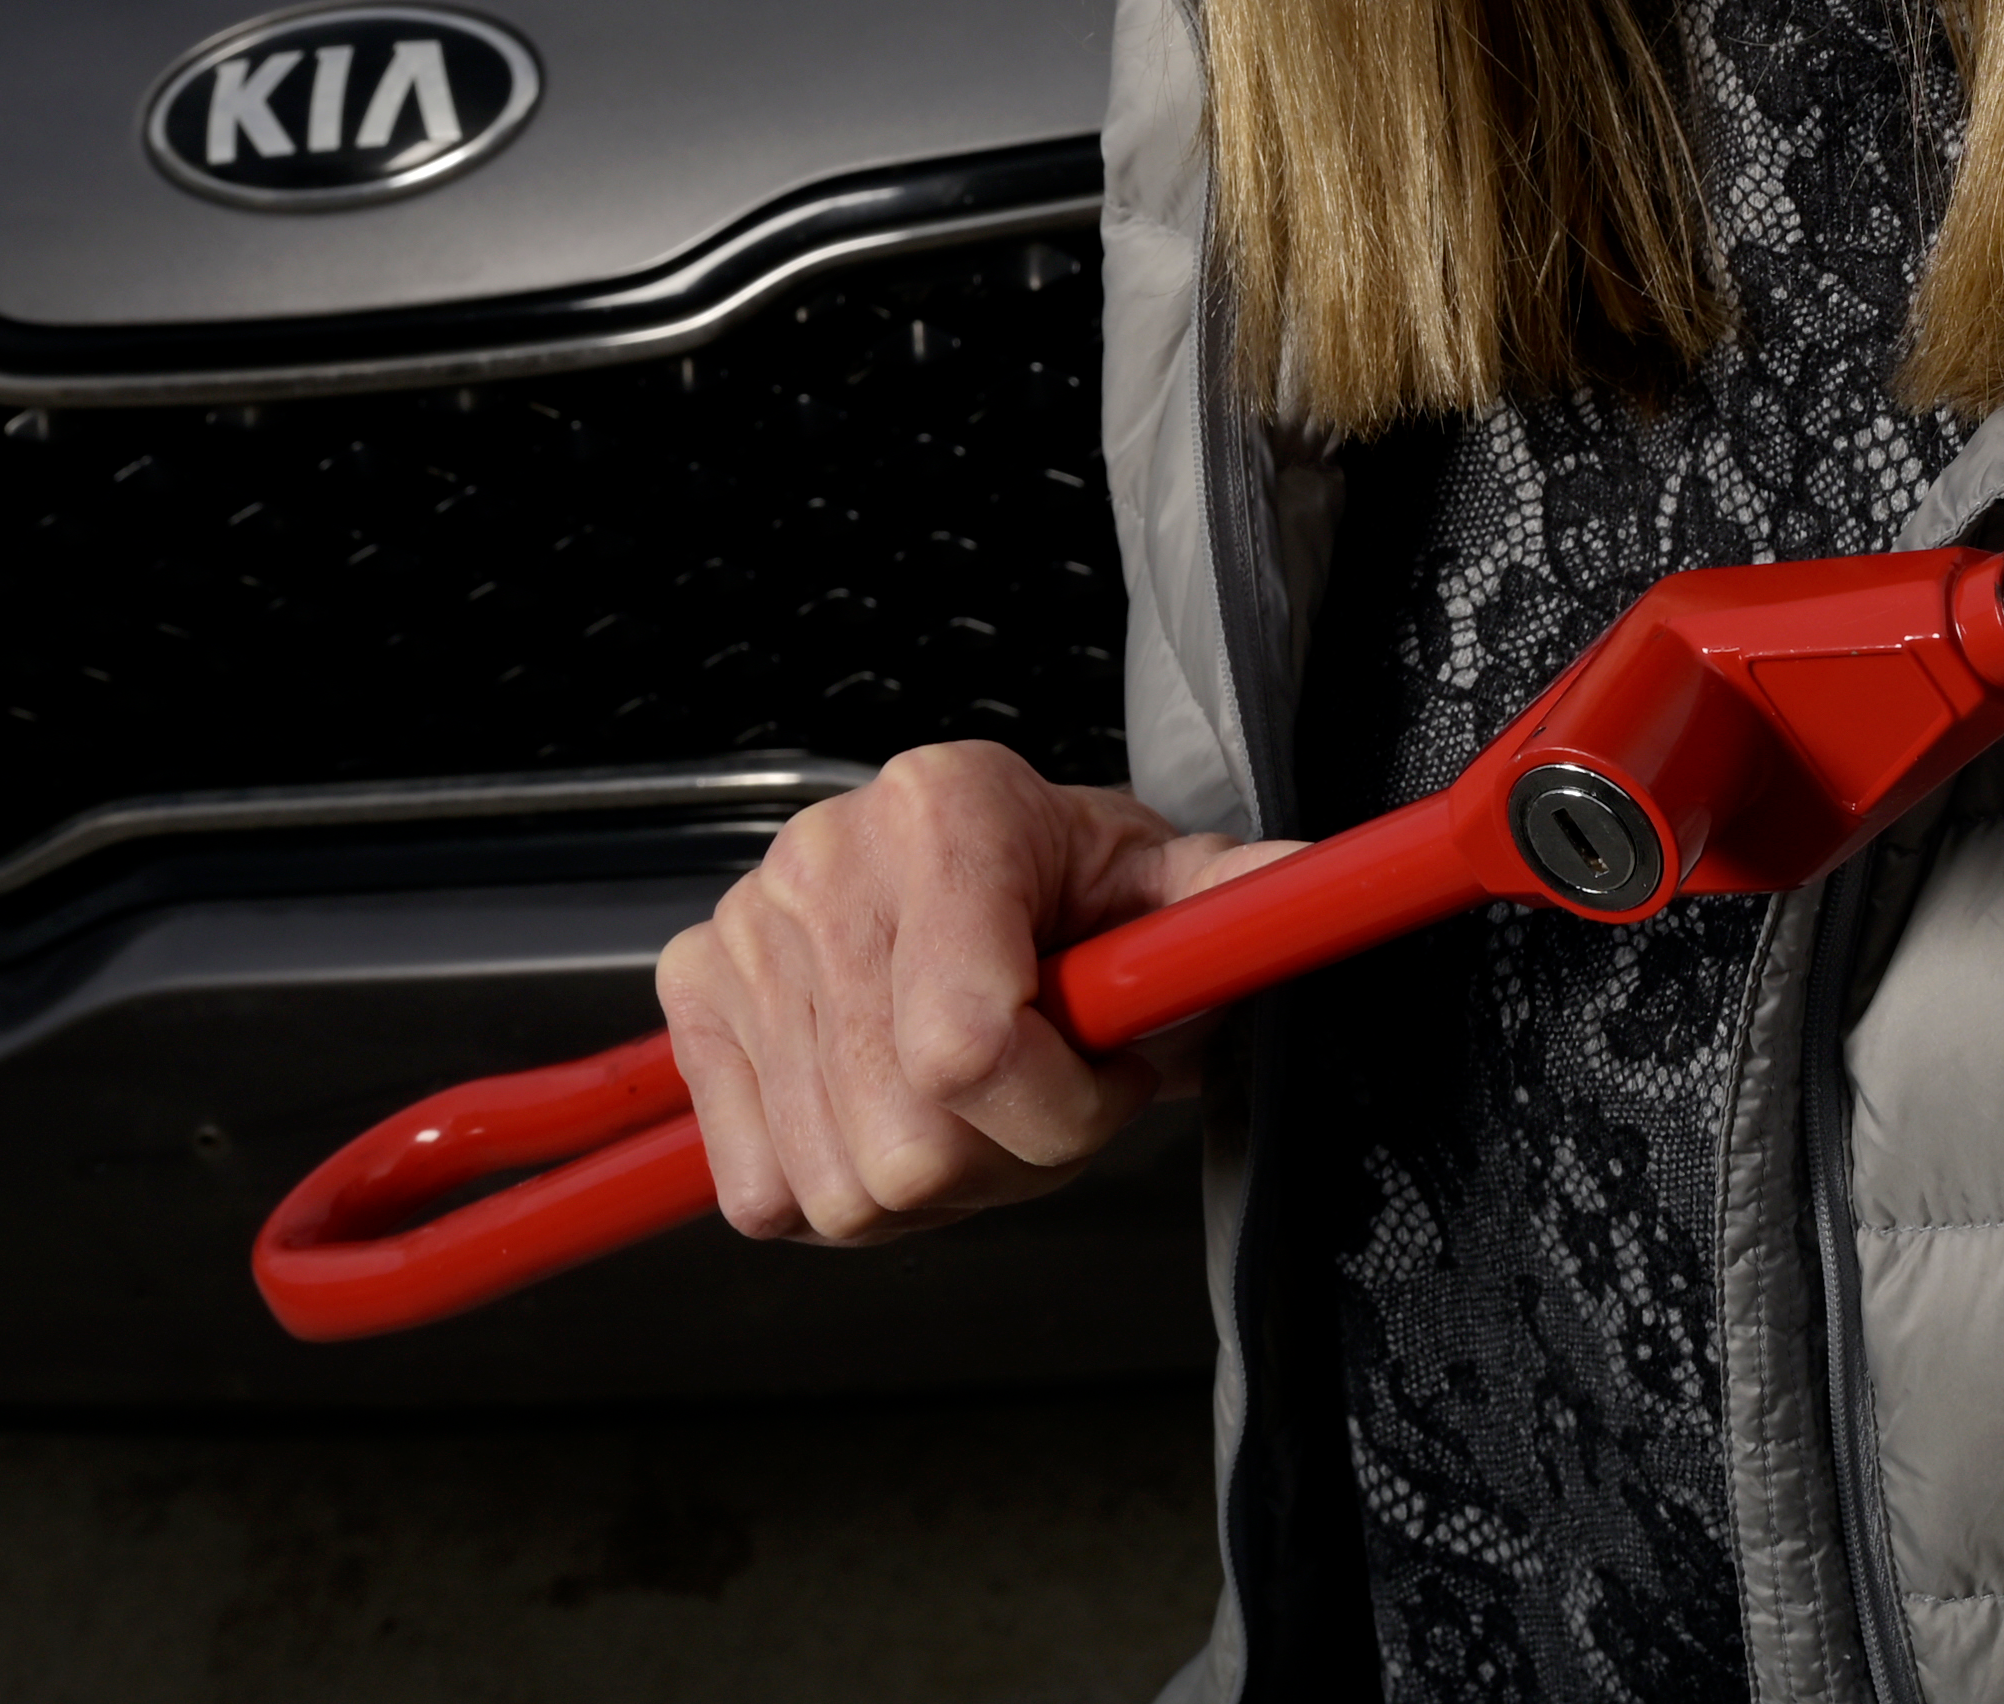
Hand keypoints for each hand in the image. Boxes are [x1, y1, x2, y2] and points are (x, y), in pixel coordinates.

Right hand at [655, 743, 1296, 1244]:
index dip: (1063, 1110)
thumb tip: (1308, 886)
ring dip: (930, 1185)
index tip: (1114, 1074)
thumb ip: (1235, 899)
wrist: (973, 857)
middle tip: (1048, 1103)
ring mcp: (748, 932)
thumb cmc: (1069, 883)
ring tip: (976, 1107)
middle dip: (1009, 1160)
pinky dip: (837, 1187)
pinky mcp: (696, 998)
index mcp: (947, 812)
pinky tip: (892, 1117)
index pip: (969, 1050)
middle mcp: (826, 861)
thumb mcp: (1166, 883)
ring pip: (840, 1187)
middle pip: (908, 1145)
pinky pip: (763, 1192)